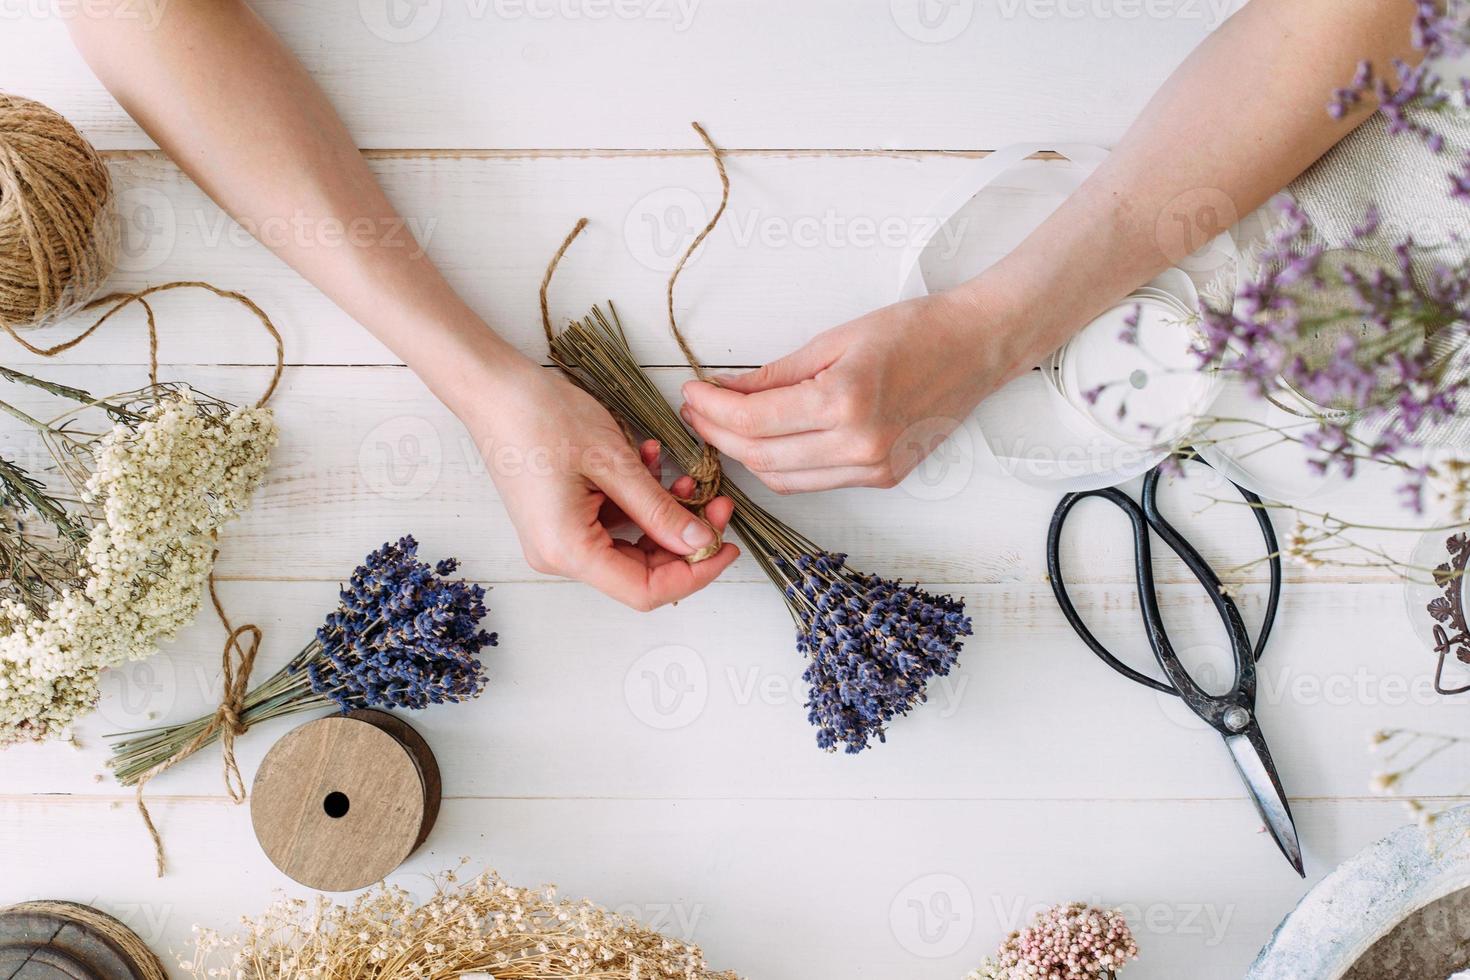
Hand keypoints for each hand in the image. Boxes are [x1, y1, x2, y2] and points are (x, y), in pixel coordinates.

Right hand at [457, 356, 739, 609]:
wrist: (492, 389)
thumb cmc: (539, 416)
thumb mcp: (613, 461)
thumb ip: (658, 509)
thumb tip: (699, 542)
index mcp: (567, 550)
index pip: (644, 590)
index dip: (693, 575)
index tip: (725, 547)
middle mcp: (559, 554)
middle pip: (639, 571)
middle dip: (684, 539)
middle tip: (718, 504)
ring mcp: (557, 537)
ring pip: (630, 545)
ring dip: (663, 514)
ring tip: (684, 474)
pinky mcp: (560, 518)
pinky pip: (612, 523)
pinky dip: (638, 499)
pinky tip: (650, 462)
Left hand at [679, 287, 1031, 493]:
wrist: (977, 347)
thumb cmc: (915, 331)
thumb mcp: (835, 339)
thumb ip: (775, 374)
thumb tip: (724, 391)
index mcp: (844, 401)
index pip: (753, 421)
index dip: (711, 410)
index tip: (691, 393)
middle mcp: (858, 445)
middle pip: (760, 457)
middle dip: (717, 436)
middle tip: (697, 410)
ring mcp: (872, 468)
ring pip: (782, 479)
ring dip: (745, 456)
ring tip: (722, 426)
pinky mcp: (882, 478)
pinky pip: (813, 482)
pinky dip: (781, 465)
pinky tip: (765, 442)